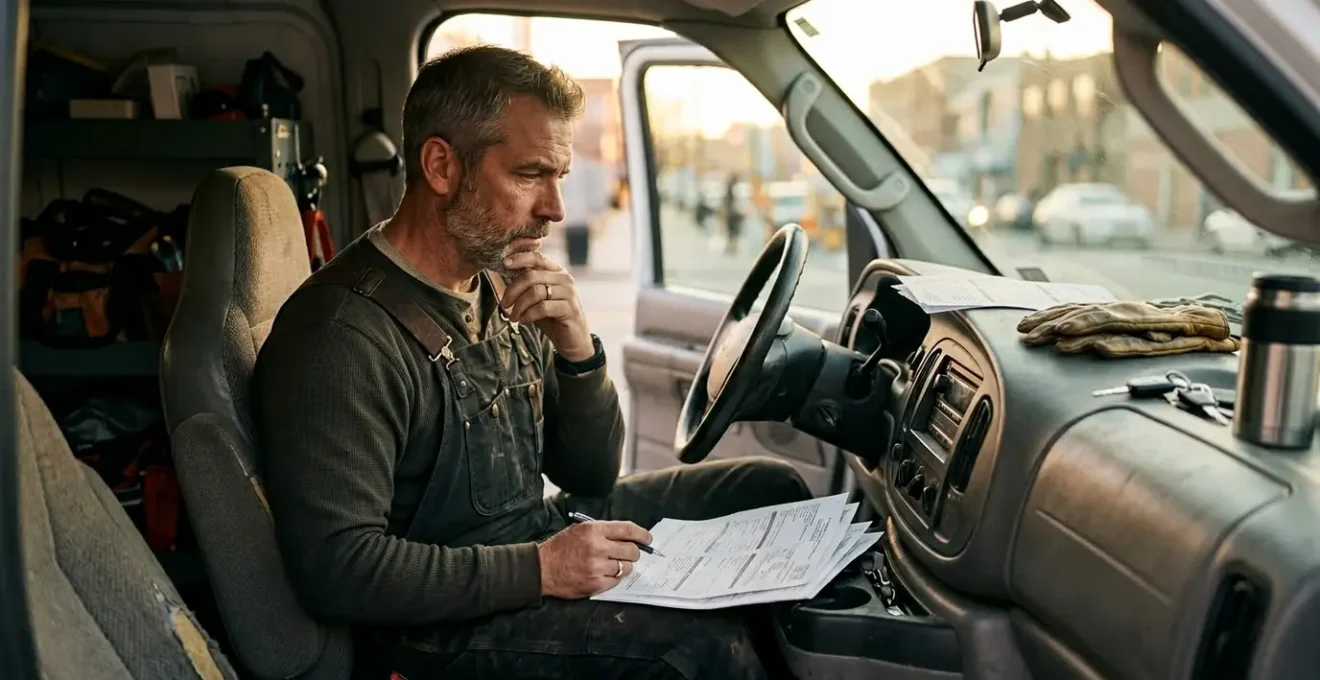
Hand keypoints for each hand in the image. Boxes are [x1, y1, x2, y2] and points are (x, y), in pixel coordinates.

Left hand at [501, 251, 593, 360]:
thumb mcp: (536, 298)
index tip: (504, 264)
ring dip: (519, 306)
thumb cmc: (551, 316)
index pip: (536, 257)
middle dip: (513, 290)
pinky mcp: (570, 309)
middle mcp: (564, 278)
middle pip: (531, 276)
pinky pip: (543, 308)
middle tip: (504, 304)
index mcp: (556, 271)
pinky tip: (524, 321)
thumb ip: (525, 285)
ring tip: (514, 317)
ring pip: (535, 292)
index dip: (519, 258)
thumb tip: (503, 272)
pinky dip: (529, 315)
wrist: (572, 338)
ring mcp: (569, 293)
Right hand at [536, 520, 651, 598]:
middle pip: (632, 550)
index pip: (628, 529)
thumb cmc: (560, 548)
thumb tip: (626, 537)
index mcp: (594, 530)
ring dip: (623, 566)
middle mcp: (598, 547)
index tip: (648, 539)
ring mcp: (597, 567)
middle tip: (629, 555)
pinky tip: (602, 574)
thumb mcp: (579, 530)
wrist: (542, 568)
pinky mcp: (596, 584)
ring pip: (626, 567)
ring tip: (610, 565)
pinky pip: (616, 581)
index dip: (642, 534)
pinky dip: (613, 578)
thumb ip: (602, 531)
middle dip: (634, 553)